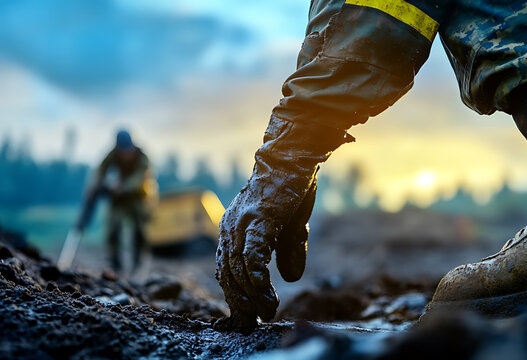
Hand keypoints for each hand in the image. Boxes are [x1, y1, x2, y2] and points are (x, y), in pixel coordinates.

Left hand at [214, 117, 350, 331]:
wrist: (294, 157)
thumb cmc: (290, 189)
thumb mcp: (289, 228)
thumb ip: (286, 252)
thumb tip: (290, 279)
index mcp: (233, 230)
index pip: (227, 271)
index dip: (235, 296)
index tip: (245, 318)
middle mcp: (230, 228)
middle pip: (228, 275)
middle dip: (240, 303)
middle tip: (251, 324)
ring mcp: (241, 223)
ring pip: (239, 269)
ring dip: (252, 295)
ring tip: (267, 313)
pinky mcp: (257, 219)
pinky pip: (251, 253)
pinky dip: (255, 275)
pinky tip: (263, 292)